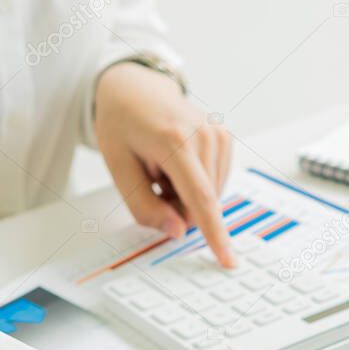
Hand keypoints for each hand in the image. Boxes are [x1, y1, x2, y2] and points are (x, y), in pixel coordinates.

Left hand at [94, 62, 234, 266]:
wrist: (135, 89)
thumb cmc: (123, 126)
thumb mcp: (119, 169)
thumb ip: (145, 206)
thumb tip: (177, 233)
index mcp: (174, 141)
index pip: (200, 198)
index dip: (214, 234)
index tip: (228, 260)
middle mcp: (204, 135)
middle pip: (202, 201)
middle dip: (177, 207)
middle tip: (152, 182)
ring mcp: (218, 134)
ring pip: (211, 195)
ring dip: (185, 195)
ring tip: (163, 168)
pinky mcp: (225, 138)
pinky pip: (215, 182)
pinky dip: (195, 183)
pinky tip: (177, 164)